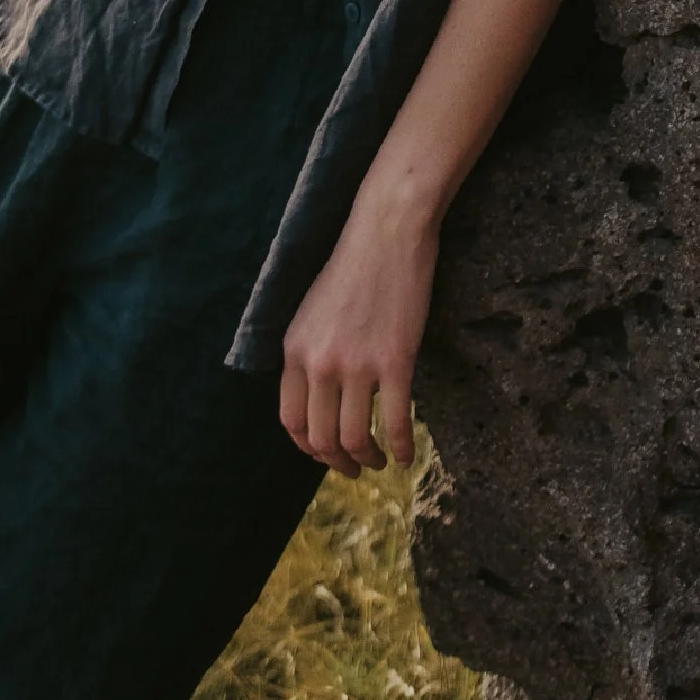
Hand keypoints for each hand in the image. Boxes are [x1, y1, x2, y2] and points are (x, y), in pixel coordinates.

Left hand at [278, 189, 437, 477]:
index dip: (308, 448)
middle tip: (355, 467)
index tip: (325, 453)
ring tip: (379, 462)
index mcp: (294, 350)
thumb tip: (316, 397)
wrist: (387, 232)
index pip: (291, 421)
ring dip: (367, 459)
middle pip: (321, 437)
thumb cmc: (354, 266)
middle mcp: (320, 363)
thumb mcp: (312, 311)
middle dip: (338, 462)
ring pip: (355, 437)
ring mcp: (358, 364)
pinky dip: (402, 447)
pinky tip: (407, 455)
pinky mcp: (396, 361)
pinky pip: (397, 421)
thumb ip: (309, 354)